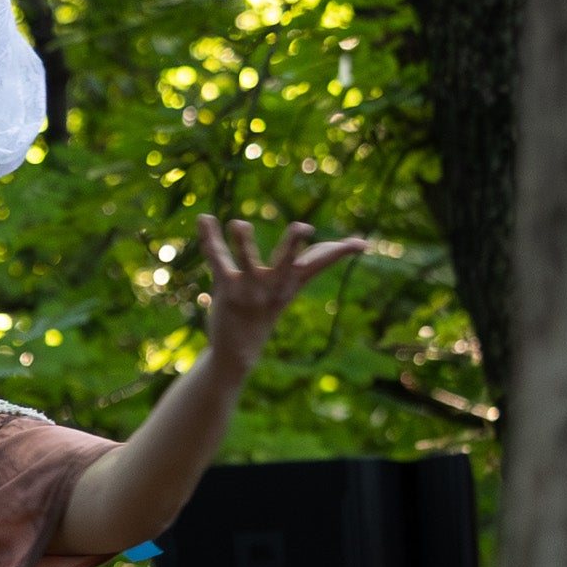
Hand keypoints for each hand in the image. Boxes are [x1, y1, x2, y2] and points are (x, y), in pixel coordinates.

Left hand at [195, 215, 367, 367]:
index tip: (360, 244)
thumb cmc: (270, 307)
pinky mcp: (224, 289)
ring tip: (238, 223)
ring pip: (247, 260)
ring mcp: (249, 288)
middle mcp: (274, 285)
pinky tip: (204, 218)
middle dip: (293, 245)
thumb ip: (319, 259)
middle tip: (302, 227)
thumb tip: (362, 243)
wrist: (239, 348)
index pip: (320, 264)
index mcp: (293, 282)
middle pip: (287, 262)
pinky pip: (217, 259)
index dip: (339, 253)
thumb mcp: (295, 285)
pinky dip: (209, 238)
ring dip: (243, 243)